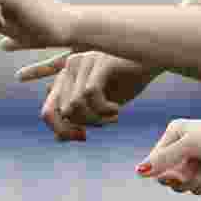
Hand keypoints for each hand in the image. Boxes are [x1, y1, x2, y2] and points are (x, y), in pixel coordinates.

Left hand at [16, 51, 160, 140]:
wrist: (152, 63)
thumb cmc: (126, 82)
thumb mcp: (100, 106)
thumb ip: (80, 117)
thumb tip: (58, 139)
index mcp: (66, 77)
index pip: (47, 112)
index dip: (62, 130)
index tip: (83, 138)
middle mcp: (70, 66)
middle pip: (63, 111)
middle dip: (86, 124)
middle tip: (107, 123)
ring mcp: (84, 61)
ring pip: (76, 104)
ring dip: (96, 118)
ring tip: (113, 116)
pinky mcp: (100, 61)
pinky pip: (91, 93)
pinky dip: (103, 108)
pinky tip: (117, 110)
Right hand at [136, 119, 200, 194]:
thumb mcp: (190, 146)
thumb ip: (164, 158)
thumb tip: (139, 170)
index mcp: (175, 132)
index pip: (155, 161)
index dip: (165, 172)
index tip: (178, 173)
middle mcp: (182, 145)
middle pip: (167, 176)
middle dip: (183, 177)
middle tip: (199, 167)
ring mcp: (195, 159)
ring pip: (182, 185)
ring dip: (197, 181)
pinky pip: (196, 188)